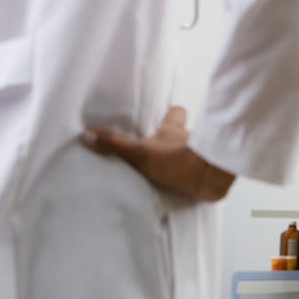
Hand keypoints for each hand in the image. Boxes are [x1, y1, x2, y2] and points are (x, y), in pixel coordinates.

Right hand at [81, 106, 235, 200]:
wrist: (212, 177)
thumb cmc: (178, 160)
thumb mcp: (141, 153)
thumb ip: (116, 145)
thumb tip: (86, 135)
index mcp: (172, 129)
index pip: (174, 112)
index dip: (170, 113)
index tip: (161, 115)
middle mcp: (189, 138)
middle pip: (185, 132)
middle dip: (175, 138)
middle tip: (162, 146)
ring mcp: (202, 155)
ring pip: (194, 151)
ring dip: (185, 158)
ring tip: (171, 169)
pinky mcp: (211, 172)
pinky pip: (202, 171)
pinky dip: (196, 176)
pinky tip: (187, 186)